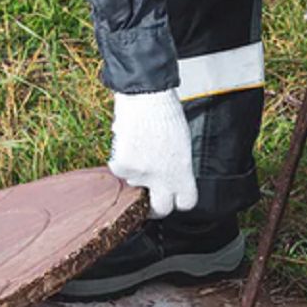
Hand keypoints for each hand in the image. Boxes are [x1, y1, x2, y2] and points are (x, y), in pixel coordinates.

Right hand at [109, 89, 197, 217]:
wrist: (145, 97)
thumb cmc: (165, 114)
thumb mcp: (182, 144)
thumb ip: (177, 167)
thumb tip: (169, 178)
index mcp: (183, 172)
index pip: (186, 202)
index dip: (179, 200)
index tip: (174, 198)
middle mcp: (163, 178)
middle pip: (160, 209)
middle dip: (155, 208)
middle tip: (150, 199)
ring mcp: (141, 174)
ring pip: (135, 183)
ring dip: (136, 171)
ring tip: (141, 147)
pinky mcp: (123, 166)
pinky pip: (120, 170)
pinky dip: (122, 159)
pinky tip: (129, 143)